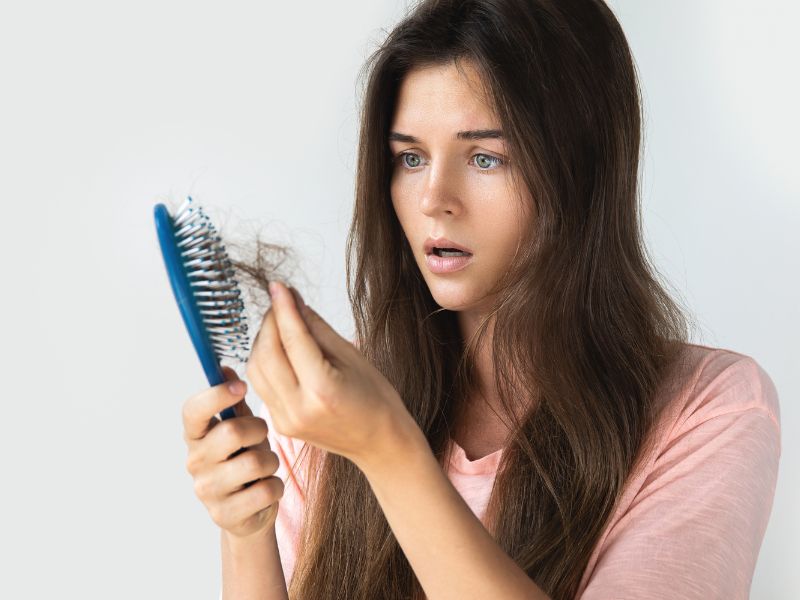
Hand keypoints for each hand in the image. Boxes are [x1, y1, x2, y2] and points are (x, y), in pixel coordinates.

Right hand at [182, 366, 284, 539]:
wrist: (248, 510)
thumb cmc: (244, 458)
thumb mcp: (241, 426)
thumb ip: (233, 401)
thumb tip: (224, 369)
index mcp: (195, 434)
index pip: (193, 410)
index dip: (216, 395)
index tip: (242, 386)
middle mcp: (194, 461)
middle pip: (232, 432)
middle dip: (259, 431)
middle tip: (261, 437)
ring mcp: (206, 490)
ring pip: (256, 462)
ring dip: (271, 461)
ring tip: (264, 466)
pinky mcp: (224, 514)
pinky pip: (267, 490)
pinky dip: (276, 487)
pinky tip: (265, 489)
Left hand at [246, 281, 415, 467]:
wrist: (379, 443)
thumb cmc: (375, 399)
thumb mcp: (352, 356)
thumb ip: (316, 328)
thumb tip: (293, 300)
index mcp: (322, 390)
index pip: (292, 340)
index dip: (283, 308)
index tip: (279, 286)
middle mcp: (298, 408)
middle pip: (266, 354)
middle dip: (269, 323)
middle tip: (281, 303)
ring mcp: (285, 420)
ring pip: (256, 369)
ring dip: (262, 341)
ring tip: (281, 325)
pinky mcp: (280, 424)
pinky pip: (261, 385)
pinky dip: (264, 361)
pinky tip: (279, 349)